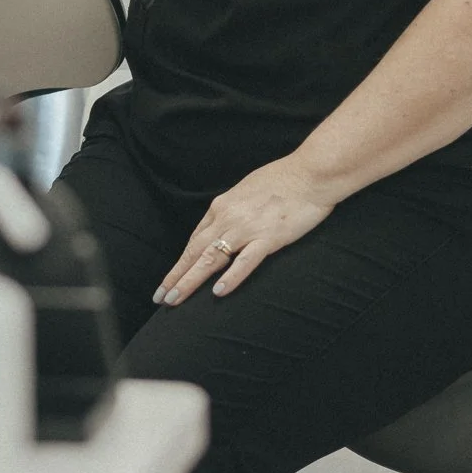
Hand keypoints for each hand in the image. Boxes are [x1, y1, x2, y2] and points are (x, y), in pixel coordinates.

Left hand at [153, 156, 336, 304]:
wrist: (311, 173)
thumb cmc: (283, 179)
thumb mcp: (247, 190)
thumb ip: (233, 209)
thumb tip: (223, 225)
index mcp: (222, 206)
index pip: (195, 239)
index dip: (181, 262)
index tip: (170, 279)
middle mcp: (228, 218)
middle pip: (195, 252)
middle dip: (175, 276)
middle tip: (160, 297)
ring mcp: (247, 229)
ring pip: (211, 259)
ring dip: (190, 281)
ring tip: (174, 299)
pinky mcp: (269, 238)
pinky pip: (245, 261)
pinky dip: (231, 277)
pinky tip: (218, 292)